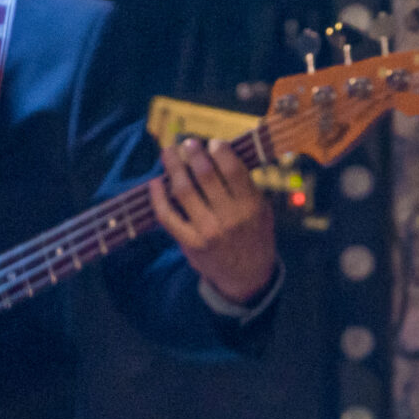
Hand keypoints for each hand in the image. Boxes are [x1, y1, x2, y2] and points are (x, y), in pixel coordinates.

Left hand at [150, 138, 277, 306]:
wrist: (247, 276)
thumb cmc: (255, 236)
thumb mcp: (262, 210)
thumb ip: (246, 185)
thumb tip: (222, 154)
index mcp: (250, 206)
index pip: (233, 170)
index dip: (220, 150)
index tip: (213, 142)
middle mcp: (229, 218)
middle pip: (205, 175)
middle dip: (193, 153)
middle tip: (187, 143)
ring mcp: (207, 231)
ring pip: (184, 190)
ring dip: (173, 167)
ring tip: (169, 152)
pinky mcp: (190, 243)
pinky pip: (168, 216)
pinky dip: (157, 197)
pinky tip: (155, 182)